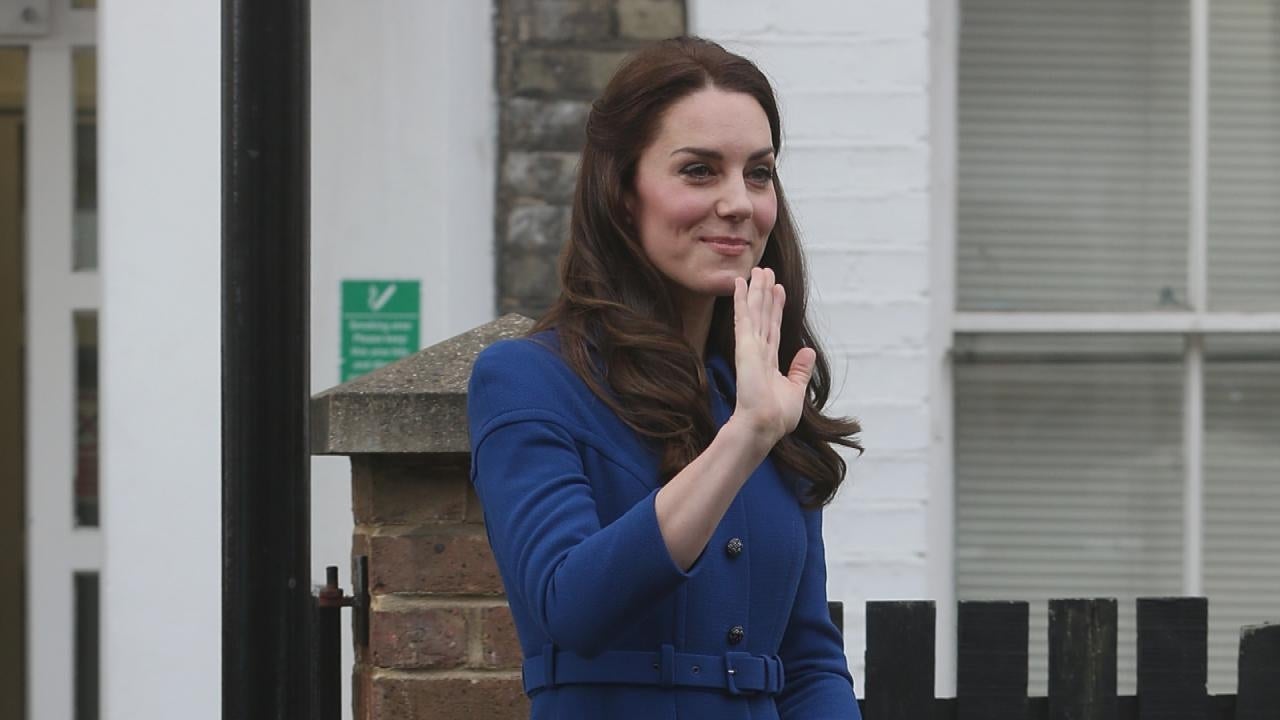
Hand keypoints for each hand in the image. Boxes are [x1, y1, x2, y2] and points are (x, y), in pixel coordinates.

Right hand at [730, 267, 815, 446]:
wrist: (764, 425)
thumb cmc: (777, 416)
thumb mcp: (795, 390)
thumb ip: (800, 370)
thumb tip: (808, 351)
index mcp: (769, 361)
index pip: (774, 328)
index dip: (776, 308)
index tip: (778, 290)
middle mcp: (759, 350)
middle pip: (763, 314)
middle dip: (764, 293)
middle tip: (764, 271)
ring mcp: (750, 346)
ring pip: (754, 310)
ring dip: (755, 289)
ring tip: (758, 270)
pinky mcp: (745, 346)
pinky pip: (744, 317)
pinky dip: (741, 299)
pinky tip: (740, 284)